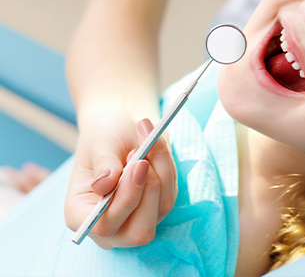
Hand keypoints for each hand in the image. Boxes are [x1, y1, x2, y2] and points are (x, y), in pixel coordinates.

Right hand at [64, 115, 177, 248]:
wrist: (121, 125)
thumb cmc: (104, 135)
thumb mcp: (99, 142)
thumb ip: (103, 164)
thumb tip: (103, 186)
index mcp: (80, 215)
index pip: (104, 226)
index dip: (125, 200)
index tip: (138, 164)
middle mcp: (110, 225)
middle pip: (139, 232)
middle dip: (149, 190)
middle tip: (145, 155)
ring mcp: (136, 219)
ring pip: (161, 208)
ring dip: (161, 170)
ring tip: (148, 139)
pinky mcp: (158, 206)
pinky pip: (171, 192)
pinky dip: (167, 166)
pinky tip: (155, 146)